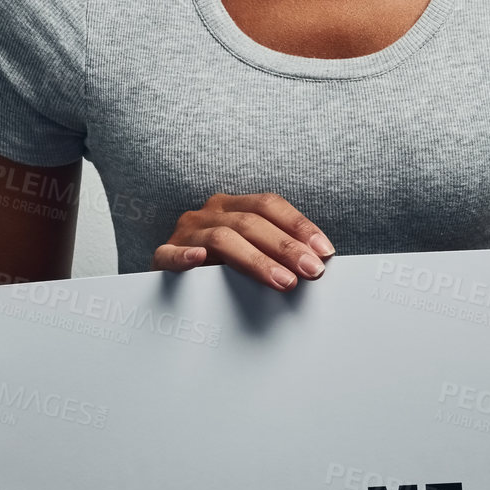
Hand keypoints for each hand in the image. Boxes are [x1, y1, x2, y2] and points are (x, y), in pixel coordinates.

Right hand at [152, 192, 334, 288]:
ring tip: (284, 281)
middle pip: (252, 222)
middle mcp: (210, 213)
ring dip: (257, 260)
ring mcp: (186, 233)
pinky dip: (186, 256)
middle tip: (312, 271)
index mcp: (233, 206)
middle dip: (287, 247)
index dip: (299, 226)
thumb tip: (317, 263)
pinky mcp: (164, 255)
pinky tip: (200, 260)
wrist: (173, 283)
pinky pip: (172, 254)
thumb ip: (275, 252)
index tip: (325, 251)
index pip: (270, 205)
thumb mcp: (250, 252)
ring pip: (223, 238)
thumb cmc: (220, 267)